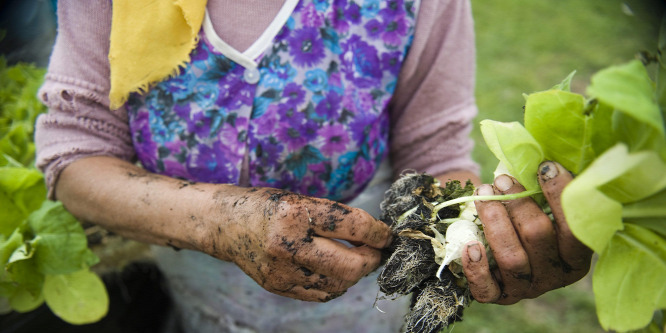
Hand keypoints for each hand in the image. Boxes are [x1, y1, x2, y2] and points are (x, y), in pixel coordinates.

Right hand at [208, 187, 392, 301]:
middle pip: (351, 265)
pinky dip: (336, 284)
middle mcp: (289, 244)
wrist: (225, 223)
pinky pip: (320, 293)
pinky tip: (336, 271)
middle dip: (372, 259)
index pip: (354, 226)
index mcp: (297, 213)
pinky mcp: (278, 286)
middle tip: (377, 251)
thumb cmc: (267, 205)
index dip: (379, 232)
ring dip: (355, 273)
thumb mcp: (300, 199)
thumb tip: (374, 234)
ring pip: (339, 284)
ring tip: (356, 259)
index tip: (387, 235)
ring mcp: (282, 270)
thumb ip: (334, 216)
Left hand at [461, 161, 592, 303]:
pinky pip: (487, 290)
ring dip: (494, 221)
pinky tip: (470, 244)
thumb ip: (550, 190)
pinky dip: (476, 267)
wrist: (502, 245)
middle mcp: (555, 276)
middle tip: (501, 179)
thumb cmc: (528, 218)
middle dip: (518, 202)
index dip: (561, 196)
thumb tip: (547, 156)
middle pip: (538, 237)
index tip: (544, 166)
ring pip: (511, 258)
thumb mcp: (546, 207)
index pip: (576, 229)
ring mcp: (527, 289)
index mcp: (577, 256)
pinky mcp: (498, 296)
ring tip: (483, 194)